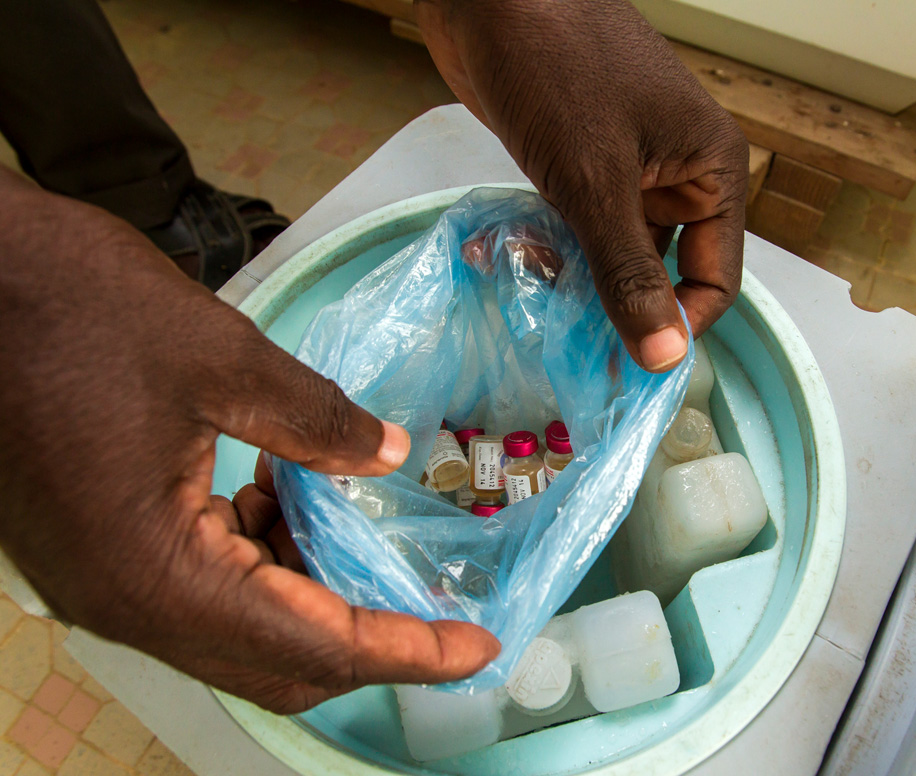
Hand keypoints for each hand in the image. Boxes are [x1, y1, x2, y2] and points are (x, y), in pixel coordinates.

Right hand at [0, 170, 498, 712]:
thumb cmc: (80, 309)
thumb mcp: (224, 360)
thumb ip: (319, 423)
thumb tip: (387, 455)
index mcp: (155, 570)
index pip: (311, 645)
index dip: (405, 650)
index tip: (475, 645)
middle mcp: (123, 600)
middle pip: (274, 663)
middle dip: (367, 640)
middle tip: (442, 613)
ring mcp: (100, 580)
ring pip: (236, 630)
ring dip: (308, 594)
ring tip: (354, 527)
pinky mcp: (92, 549)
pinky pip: (196, 587)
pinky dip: (257, 560)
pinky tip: (278, 497)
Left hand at [417, 0, 747, 371]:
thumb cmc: (557, 66)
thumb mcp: (596, 180)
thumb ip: (629, 273)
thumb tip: (664, 357)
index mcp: (711, 171)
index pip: (716, 279)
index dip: (678, 326)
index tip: (630, 369)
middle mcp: (677, 176)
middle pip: (663, 272)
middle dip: (618, 307)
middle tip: (573, 348)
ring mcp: (626, 171)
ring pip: (613, 255)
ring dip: (575, 280)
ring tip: (532, 289)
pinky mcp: (578, 166)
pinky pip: (577, 230)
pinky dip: (550, 249)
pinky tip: (510, 258)